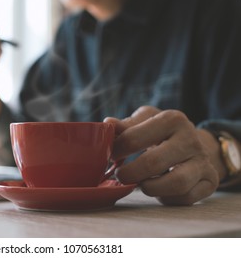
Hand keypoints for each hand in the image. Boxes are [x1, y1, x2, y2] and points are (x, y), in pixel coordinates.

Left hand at [104, 106, 221, 205]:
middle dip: (130, 173)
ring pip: (176, 183)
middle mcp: (190, 139)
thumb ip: (125, 125)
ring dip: (151, 188)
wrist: (193, 143)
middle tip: (121, 176)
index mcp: (171, 119)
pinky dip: (167, 198)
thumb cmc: (160, 132)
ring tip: (140, 184)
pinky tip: (159, 190)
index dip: (116, 151)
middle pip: (153, 163)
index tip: (110, 156)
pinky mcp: (210, 180)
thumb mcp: (145, 121)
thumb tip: (108, 124)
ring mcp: (202, 161)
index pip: (133, 138)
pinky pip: (186, 197)